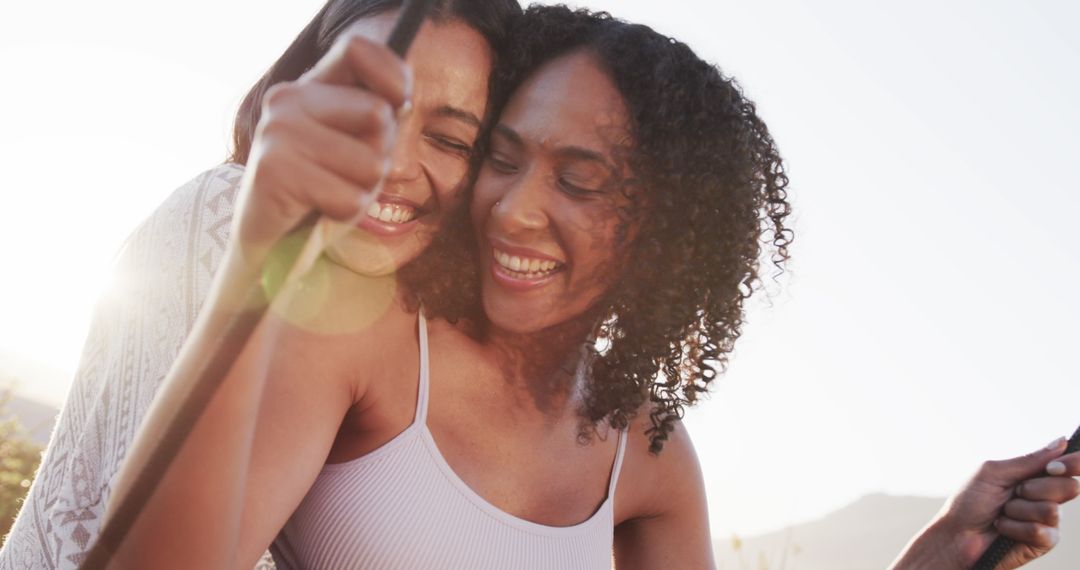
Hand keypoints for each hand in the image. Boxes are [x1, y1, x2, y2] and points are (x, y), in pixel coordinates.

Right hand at [234, 27, 409, 265]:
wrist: (267, 237)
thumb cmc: (321, 188)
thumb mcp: (353, 145)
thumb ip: (376, 119)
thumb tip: (402, 105)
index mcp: (311, 85)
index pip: (359, 50)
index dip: (392, 74)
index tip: (401, 102)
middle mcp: (289, 99)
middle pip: (379, 115)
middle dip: (380, 154)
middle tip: (347, 173)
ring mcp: (278, 132)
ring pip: (372, 164)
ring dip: (363, 191)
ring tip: (331, 193)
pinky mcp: (275, 172)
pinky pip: (350, 199)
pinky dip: (346, 213)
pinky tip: (318, 210)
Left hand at [891, 438, 1079, 569]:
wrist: (955, 534)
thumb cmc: (969, 502)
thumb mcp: (994, 473)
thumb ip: (1029, 460)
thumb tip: (1061, 441)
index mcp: (1035, 476)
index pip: (1069, 467)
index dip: (1071, 464)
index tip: (1053, 467)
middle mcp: (1046, 496)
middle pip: (1068, 487)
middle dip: (1034, 488)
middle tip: (1012, 493)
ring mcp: (1047, 520)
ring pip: (1052, 510)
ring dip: (1018, 510)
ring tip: (1002, 513)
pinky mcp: (1044, 542)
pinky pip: (1041, 531)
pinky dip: (1015, 528)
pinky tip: (1003, 529)